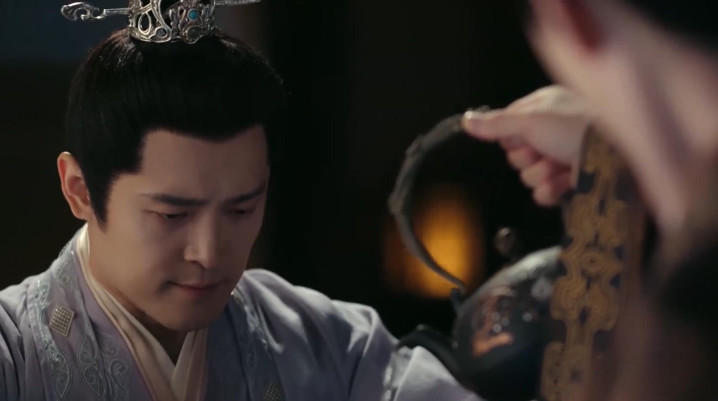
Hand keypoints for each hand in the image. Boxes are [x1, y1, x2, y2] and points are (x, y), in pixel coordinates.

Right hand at [462, 85, 594, 206]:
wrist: (616, 156)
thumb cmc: (576, 127)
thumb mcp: (530, 120)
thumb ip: (496, 124)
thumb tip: (466, 120)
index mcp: (544, 109)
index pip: (507, 127)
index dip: (510, 137)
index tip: (520, 136)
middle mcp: (552, 131)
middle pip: (516, 154)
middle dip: (527, 157)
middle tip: (543, 151)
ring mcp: (561, 158)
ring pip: (528, 175)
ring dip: (541, 174)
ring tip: (559, 167)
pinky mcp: (569, 182)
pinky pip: (542, 193)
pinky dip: (552, 190)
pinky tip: (565, 182)